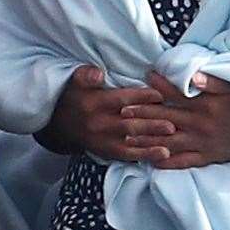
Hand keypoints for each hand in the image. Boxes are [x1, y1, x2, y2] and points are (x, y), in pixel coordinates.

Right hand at [45, 65, 174, 161]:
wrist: (57, 126)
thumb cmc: (73, 98)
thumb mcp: (74, 81)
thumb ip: (86, 75)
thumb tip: (98, 73)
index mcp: (94, 104)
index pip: (121, 100)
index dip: (140, 97)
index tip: (159, 95)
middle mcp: (98, 124)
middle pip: (128, 124)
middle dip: (151, 124)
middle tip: (172, 124)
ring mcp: (102, 140)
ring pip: (129, 142)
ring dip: (150, 142)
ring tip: (170, 141)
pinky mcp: (105, 152)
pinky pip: (125, 155)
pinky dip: (144, 156)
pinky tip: (161, 155)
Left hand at [122, 71, 229, 168]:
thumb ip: (213, 82)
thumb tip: (192, 76)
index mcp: (206, 105)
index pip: (176, 94)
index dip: (159, 86)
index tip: (144, 77)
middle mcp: (200, 125)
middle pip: (166, 118)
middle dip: (143, 114)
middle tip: (122, 110)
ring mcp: (203, 143)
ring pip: (169, 142)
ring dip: (147, 139)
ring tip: (127, 137)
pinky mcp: (208, 157)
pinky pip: (184, 162)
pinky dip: (166, 162)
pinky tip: (151, 162)